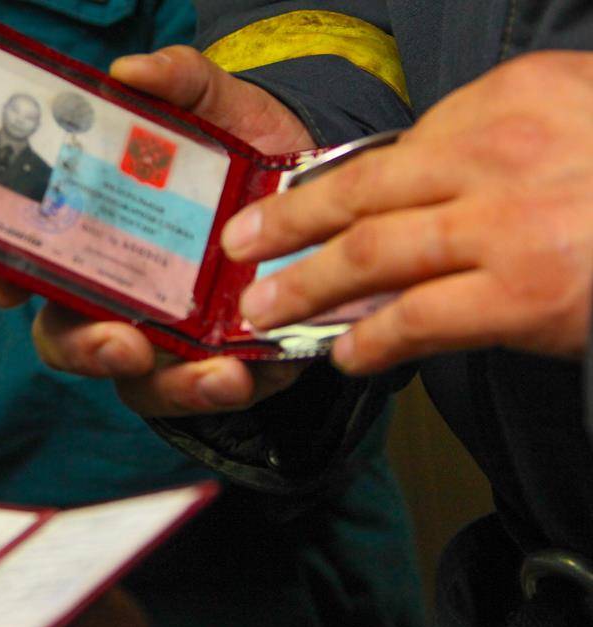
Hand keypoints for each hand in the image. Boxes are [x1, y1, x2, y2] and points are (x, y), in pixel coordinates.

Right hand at [0, 46, 313, 415]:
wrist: (326, 194)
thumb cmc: (250, 153)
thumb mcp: (220, 109)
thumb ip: (180, 83)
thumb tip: (129, 71)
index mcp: (99, 235)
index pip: (33, 262)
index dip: (5, 275)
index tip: (6, 288)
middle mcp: (119, 293)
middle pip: (68, 334)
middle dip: (84, 346)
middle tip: (118, 342)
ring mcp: (165, 335)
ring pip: (133, 380)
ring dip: (163, 383)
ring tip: (208, 373)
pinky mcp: (217, 363)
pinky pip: (199, 393)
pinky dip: (213, 390)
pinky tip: (238, 375)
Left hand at [222, 51, 592, 373]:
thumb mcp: (574, 112)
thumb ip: (496, 135)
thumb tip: (418, 176)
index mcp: (510, 99)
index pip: (395, 148)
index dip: (330, 185)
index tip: (292, 206)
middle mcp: (496, 155)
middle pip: (358, 193)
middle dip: (285, 224)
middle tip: (239, 245)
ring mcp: (506, 227)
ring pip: (368, 256)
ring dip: (303, 286)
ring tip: (263, 308)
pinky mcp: (524, 297)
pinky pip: (418, 320)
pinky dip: (370, 340)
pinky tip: (343, 354)